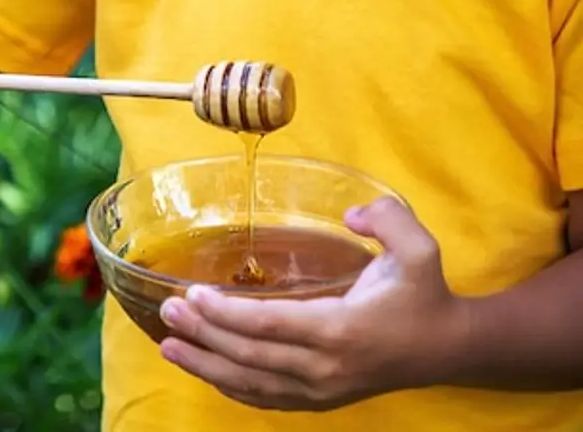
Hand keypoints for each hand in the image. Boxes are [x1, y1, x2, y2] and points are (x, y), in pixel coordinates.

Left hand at [158, 197, 466, 410]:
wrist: (448, 349)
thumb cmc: (425, 294)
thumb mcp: (420, 248)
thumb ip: (389, 219)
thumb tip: (352, 214)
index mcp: (343, 329)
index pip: (271, 325)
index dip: (227, 314)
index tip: (193, 295)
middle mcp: (326, 367)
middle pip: (250, 356)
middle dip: (203, 335)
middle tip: (168, 311)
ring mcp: (321, 390)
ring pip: (251, 383)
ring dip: (205, 365)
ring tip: (167, 345)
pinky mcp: (318, 400)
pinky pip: (265, 397)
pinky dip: (230, 385)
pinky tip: (202, 368)